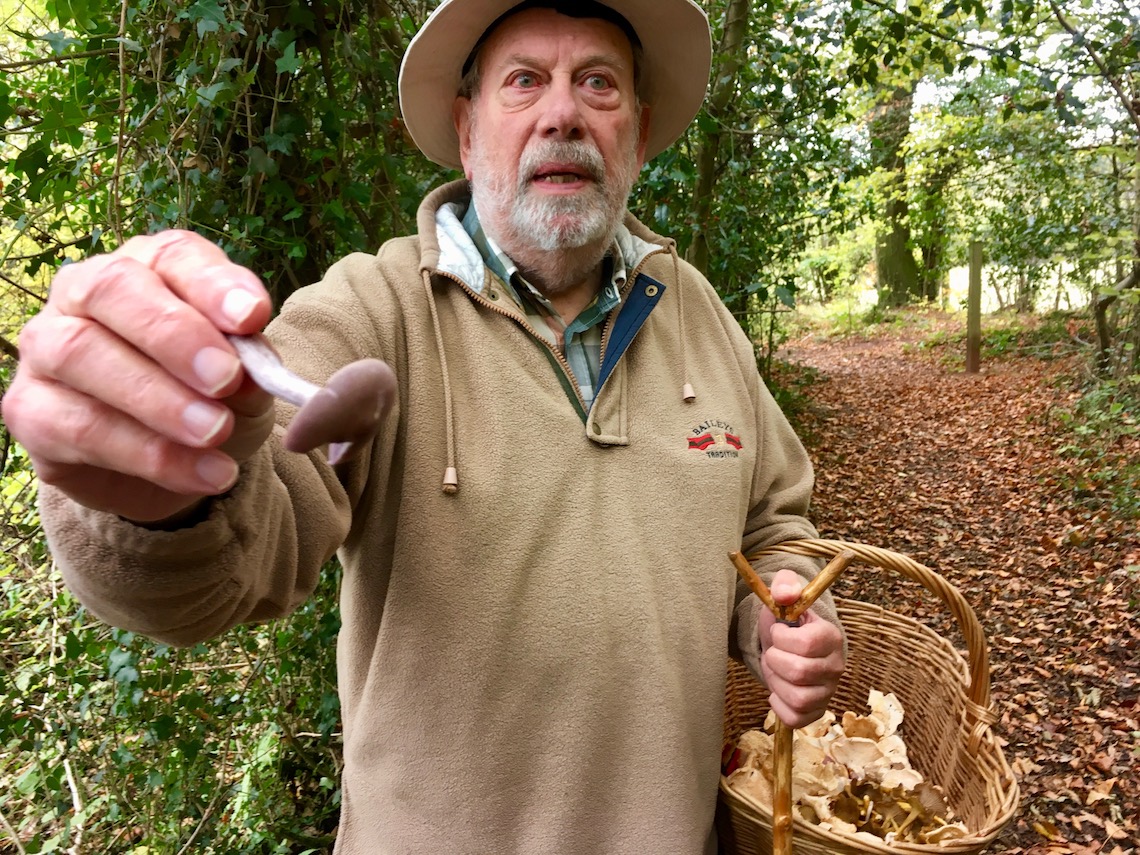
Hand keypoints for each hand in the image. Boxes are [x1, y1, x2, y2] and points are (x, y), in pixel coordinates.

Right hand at [2, 230, 274, 521]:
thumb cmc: (212, 396)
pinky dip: (150, 455)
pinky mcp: (31, 411)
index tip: (252, 317)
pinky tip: (205, 473)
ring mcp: (46, 348)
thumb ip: (248, 362)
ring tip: (216, 433)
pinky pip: (80, 428)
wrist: (176, 462)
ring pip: (81, 354)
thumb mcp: (246, 377)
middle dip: (173, 335)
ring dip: (157, 399)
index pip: (172, 256)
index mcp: (148, 268)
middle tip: (226, 379)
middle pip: (110, 289)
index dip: (212, 284)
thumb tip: (248, 370)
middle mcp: (83, 293)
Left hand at [758, 569, 845, 727]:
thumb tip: (784, 593)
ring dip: (775, 683)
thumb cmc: (785, 622)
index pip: (806, 644)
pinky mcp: (816, 712)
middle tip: (773, 652)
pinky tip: (778, 690)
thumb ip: (784, 586)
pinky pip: (794, 718)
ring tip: (776, 670)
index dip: (782, 637)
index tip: (778, 632)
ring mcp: (828, 692)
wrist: (787, 645)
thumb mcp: (784, 597)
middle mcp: (836, 667)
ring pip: (797, 698)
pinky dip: (778, 705)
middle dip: (775, 660)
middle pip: (799, 672)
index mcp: (831, 637)